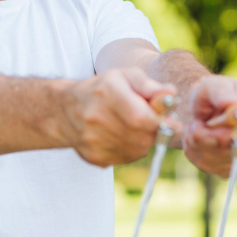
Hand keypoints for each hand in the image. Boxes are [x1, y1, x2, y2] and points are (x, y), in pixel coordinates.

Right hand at [59, 68, 178, 167]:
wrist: (65, 110)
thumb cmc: (103, 90)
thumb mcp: (125, 77)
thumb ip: (150, 86)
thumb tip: (171, 93)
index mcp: (106, 92)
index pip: (141, 117)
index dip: (161, 121)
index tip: (170, 120)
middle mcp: (95, 117)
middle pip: (142, 136)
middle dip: (154, 130)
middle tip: (150, 122)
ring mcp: (92, 140)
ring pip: (137, 150)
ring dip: (144, 141)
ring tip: (133, 128)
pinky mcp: (93, 157)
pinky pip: (126, 159)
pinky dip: (130, 150)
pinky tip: (121, 137)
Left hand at [181, 75, 236, 177]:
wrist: (207, 106)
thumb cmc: (213, 92)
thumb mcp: (216, 86)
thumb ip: (224, 96)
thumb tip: (234, 109)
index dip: (226, 131)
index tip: (207, 121)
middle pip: (230, 151)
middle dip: (204, 137)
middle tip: (194, 123)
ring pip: (215, 161)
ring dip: (195, 144)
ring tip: (193, 128)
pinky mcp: (228, 168)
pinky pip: (206, 166)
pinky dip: (193, 152)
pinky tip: (193, 139)